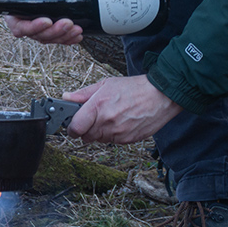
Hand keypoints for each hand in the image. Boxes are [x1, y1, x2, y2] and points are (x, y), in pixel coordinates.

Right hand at [5, 0, 83, 44]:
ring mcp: (37, 27)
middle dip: (53, 31)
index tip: (47, 21)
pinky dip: (68, 39)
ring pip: (48, 38)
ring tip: (77, 29)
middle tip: (68, 22)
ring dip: (63, 36)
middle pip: (37, 35)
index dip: (32, 28)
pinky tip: (77, 36)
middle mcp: (24, 22)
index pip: (19, 27)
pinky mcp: (49, 28)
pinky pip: (57, 38)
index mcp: (14, 11)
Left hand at [63, 75, 182, 142]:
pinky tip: (120, 122)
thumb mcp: (105, 84)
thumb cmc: (134, 88)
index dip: (71, 128)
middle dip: (86, 129)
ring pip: (99, 140)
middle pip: (85, 136)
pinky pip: (113, 141)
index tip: (72, 125)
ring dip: (99, 132)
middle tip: (93, 119)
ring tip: (110, 117)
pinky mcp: (128, 140)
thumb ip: (83, 94)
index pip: (75, 128)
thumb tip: (66, 98)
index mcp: (98, 106)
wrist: (160, 96)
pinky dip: (112, 135)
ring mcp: (118, 132)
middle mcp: (107, 122)